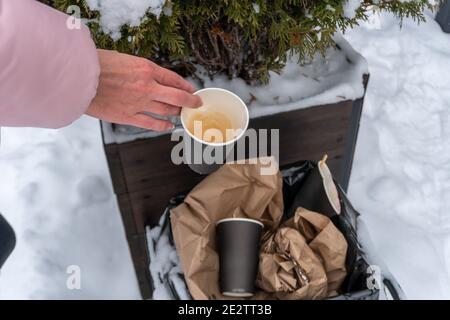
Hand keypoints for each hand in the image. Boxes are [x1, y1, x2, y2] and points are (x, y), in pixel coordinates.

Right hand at [86, 49, 201, 130]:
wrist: (77, 76)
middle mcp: (147, 86)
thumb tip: (149, 76)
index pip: (174, 78)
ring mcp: (139, 103)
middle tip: (196, 103)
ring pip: (167, 110)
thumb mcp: (123, 58)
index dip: (186, 86)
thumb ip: (139, 69)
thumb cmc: (96, 64)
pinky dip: (163, 126)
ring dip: (176, 112)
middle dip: (190, 101)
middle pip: (177, 96)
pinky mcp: (128, 116)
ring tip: (180, 113)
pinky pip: (151, 123)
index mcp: (146, 68)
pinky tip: (169, 126)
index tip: (192, 90)